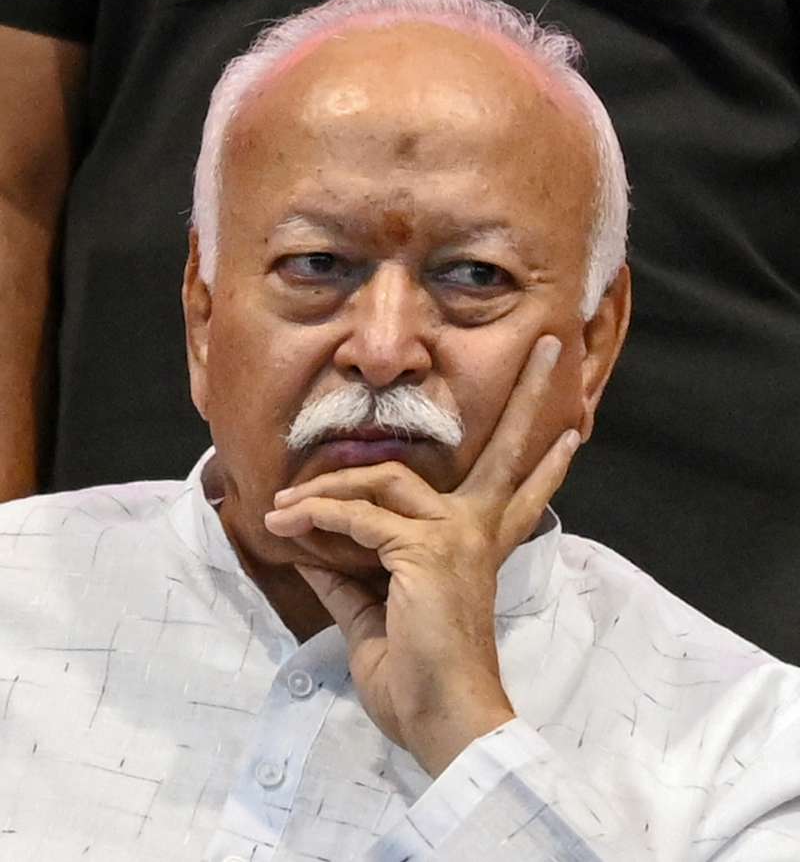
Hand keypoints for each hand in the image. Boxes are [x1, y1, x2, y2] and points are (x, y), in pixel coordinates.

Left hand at [263, 335, 579, 776]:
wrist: (443, 725)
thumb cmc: (418, 680)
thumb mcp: (378, 621)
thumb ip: (351, 580)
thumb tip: (314, 554)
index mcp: (478, 548)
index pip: (520, 495)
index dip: (545, 467)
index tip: (573, 435)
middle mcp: (477, 530)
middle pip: (508, 450)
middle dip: (531, 395)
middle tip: (554, 348)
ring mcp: (456, 535)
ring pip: (386, 479)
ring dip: (329, 487)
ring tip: (285, 505)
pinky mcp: (426, 548)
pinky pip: (356, 518)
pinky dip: (316, 518)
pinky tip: (287, 524)